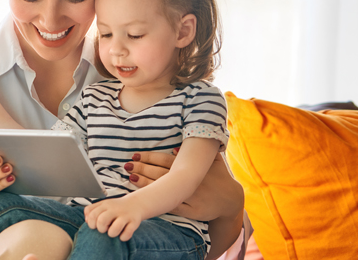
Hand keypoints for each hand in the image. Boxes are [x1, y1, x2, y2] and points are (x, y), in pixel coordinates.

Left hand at [84, 196, 144, 240]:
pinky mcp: (134, 222)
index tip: (95, 226)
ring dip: (112, 234)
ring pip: (115, 228)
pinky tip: (122, 235)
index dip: (91, 223)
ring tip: (113, 232)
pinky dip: (123, 237)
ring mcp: (125, 215)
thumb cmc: (116, 207)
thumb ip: (92, 210)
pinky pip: (127, 233)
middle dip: (101, 229)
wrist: (135, 204)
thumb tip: (87, 220)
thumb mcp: (103, 205)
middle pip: (101, 221)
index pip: (92, 215)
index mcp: (105, 205)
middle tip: (104, 229)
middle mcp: (114, 209)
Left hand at [123, 149, 242, 220]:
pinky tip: (145, 198)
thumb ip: (197, 152)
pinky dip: (158, 201)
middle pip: (160, 173)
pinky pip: (171, 206)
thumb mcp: (213, 161)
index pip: (165, 160)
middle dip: (142, 169)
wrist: (231, 201)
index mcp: (191, 167)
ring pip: (163, 189)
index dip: (149, 157)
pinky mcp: (190, 211)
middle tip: (127, 166)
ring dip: (145, 184)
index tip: (135, 155)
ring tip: (130, 178)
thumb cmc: (219, 178)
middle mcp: (188, 181)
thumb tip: (174, 147)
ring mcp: (188, 196)